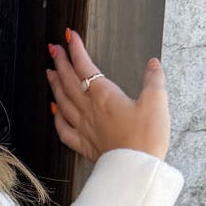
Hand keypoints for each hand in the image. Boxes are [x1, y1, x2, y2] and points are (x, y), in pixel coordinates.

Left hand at [46, 27, 170, 161]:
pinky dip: (57, 117)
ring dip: (55, 85)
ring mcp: (84, 127)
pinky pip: (64, 129)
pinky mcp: (85, 145)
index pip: (84, 66)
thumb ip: (153, 80)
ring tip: (49, 72)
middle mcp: (89, 109)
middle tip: (53, 48)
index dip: (75, 49)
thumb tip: (153, 64)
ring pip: (63, 102)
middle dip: (60, 62)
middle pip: (69, 81)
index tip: (69, 36)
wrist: (135, 169)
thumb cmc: (146, 138)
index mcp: (104, 95)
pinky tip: (54, 111)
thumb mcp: (156, 102)